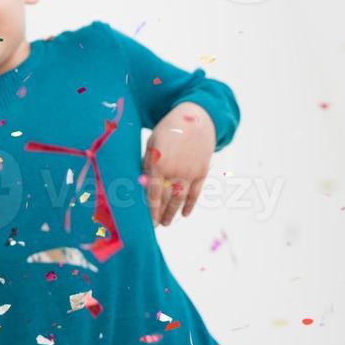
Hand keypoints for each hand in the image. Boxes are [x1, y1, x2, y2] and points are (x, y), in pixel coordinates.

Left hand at [142, 102, 216, 225]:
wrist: (196, 118)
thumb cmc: (169, 130)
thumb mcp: (152, 143)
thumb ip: (147, 164)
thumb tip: (142, 185)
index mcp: (159, 163)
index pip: (153, 194)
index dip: (150, 210)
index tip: (146, 223)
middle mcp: (175, 171)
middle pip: (167, 199)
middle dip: (161, 214)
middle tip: (155, 226)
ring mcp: (190, 172)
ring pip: (181, 199)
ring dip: (173, 213)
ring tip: (167, 223)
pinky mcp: (202, 171)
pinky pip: (196, 193)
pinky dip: (190, 204)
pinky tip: (185, 214)